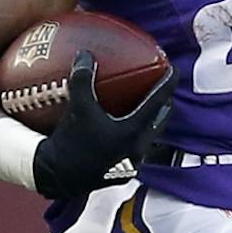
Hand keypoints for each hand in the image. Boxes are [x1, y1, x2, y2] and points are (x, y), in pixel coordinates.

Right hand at [32, 51, 174, 198]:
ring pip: (147, 138)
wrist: (57, 177)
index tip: (174, 70)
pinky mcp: (120, 174)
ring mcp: (131, 164)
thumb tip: (85, 55)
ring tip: (144, 111)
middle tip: (162, 91)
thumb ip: (83, 80)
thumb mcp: (77, 106)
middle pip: (158, 122)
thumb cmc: (69, 141)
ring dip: (148, 123)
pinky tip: (122, 133)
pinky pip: (133, 151)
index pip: (157, 102)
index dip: (168, 84)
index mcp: (133, 131)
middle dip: (163, 105)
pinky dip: (133, 138)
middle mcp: (138, 149)